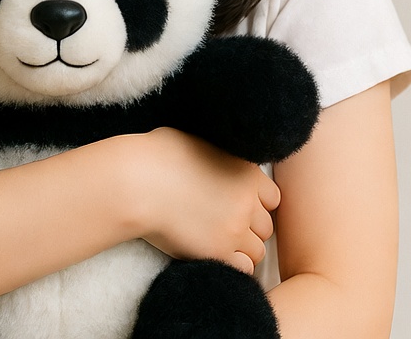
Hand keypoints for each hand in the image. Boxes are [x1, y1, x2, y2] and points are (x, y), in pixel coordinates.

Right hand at [126, 127, 279, 273]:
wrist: (137, 181)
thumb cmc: (158, 155)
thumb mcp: (199, 142)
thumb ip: (221, 158)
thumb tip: (220, 161)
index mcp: (246, 171)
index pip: (273, 197)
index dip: (256, 201)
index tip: (237, 203)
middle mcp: (247, 201)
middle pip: (266, 225)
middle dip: (249, 226)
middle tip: (224, 223)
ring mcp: (235, 229)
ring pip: (258, 250)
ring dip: (242, 247)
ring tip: (217, 240)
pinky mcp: (218, 252)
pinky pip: (244, 269)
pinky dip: (233, 264)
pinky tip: (213, 253)